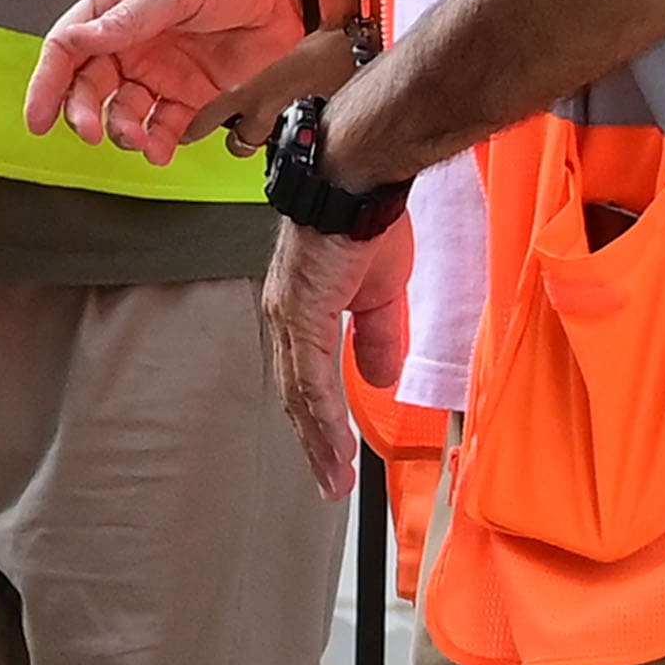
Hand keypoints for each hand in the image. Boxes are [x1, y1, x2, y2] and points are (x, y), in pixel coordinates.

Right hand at [25, 0, 312, 162]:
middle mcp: (130, 40)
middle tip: (91, 132)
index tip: (39, 117)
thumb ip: (129, 20)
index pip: (67, 45)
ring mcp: (158, 69)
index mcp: (116, 4)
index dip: (48, 83)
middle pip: (88, 85)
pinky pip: (163, 124)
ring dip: (122, 129)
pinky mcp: (190, 92)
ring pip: (122, 110)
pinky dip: (157, 142)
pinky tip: (159, 152)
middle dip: (83, 112)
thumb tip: (77, 39)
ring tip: (137, 139)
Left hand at [265, 210, 407, 503]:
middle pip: (297, 397)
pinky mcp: (302, 313)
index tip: (332, 457)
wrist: (358, 181)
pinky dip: (323, 416)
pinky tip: (334, 445)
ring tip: (334, 478)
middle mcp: (286, 320)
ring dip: (319, 441)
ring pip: (301, 395)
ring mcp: (290, 318)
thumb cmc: (366, 224)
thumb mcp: (378, 294)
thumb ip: (376, 338)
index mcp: (300, 314)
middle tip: (329, 483)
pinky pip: (312, 377)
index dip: (318, 421)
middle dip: (315, 444)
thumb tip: (379, 380)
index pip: (306, 380)